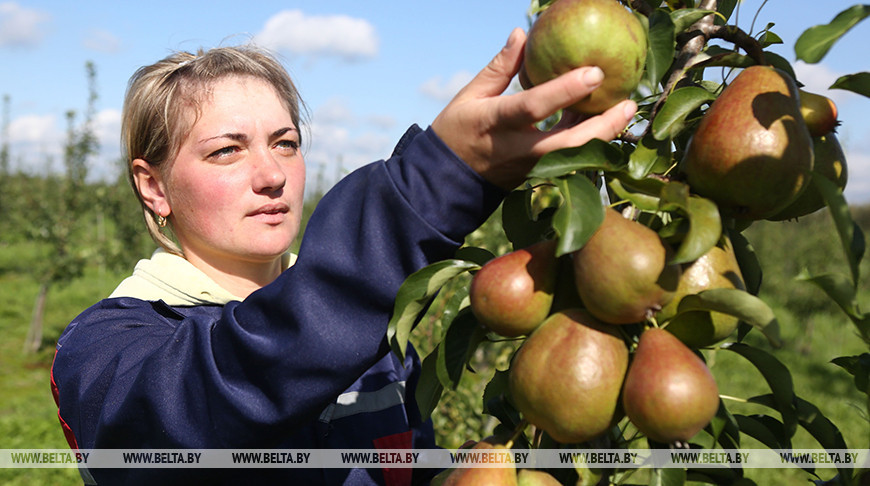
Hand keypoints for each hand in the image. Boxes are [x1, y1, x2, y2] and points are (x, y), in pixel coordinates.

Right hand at [431, 28, 637, 189]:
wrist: (447, 182)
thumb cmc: (456, 132)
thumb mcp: (470, 96)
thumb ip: (499, 67)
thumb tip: (522, 34)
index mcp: (496, 123)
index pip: (535, 107)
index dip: (565, 90)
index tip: (594, 72)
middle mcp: (517, 150)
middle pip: (568, 144)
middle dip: (603, 126)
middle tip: (629, 102)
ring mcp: (529, 167)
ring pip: (575, 156)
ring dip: (603, 135)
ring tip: (625, 109)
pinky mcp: (537, 176)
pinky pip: (569, 157)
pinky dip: (588, 138)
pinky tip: (604, 119)